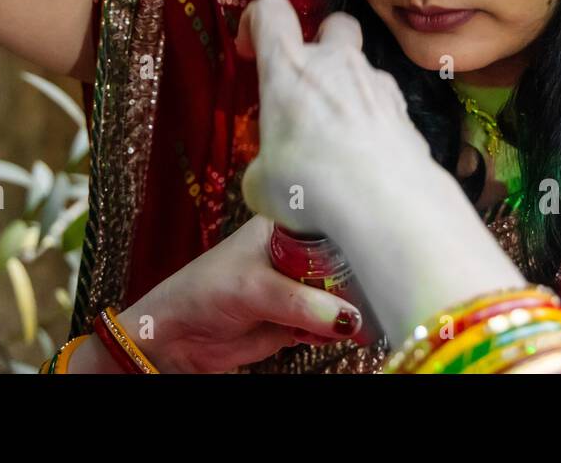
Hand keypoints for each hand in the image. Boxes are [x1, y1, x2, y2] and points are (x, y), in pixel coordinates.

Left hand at [116, 215, 360, 373]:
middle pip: (343, 262)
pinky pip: (328, 323)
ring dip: (349, 309)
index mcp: (283, 226)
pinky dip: (334, 330)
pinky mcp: (295, 318)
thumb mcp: (253, 289)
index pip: (331, 223)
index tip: (385, 248)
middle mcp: (295, 253)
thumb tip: (348, 318)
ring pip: (339, 295)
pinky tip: (332, 333)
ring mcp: (296, 287)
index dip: (357, 234)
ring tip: (358, 319)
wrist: (175, 336)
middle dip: (359, 279)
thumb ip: (300, 302)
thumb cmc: (202, 292)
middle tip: (380, 292)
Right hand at [234, 0, 435, 236]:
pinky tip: (365, 160)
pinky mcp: (404, 111)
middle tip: (307, 82)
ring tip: (336, 143)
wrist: (386, 203)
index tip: (251, 51)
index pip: (270, 12)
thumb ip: (263, 168)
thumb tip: (268, 179)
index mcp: (289, 67)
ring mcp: (376, 83)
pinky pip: (382, 105)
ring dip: (347, 93)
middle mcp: (336, 63)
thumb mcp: (262, 184)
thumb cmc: (312, 184)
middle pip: (334, 23)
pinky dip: (371, 123)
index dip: (256, 21)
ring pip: (361, 70)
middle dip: (321, 42)